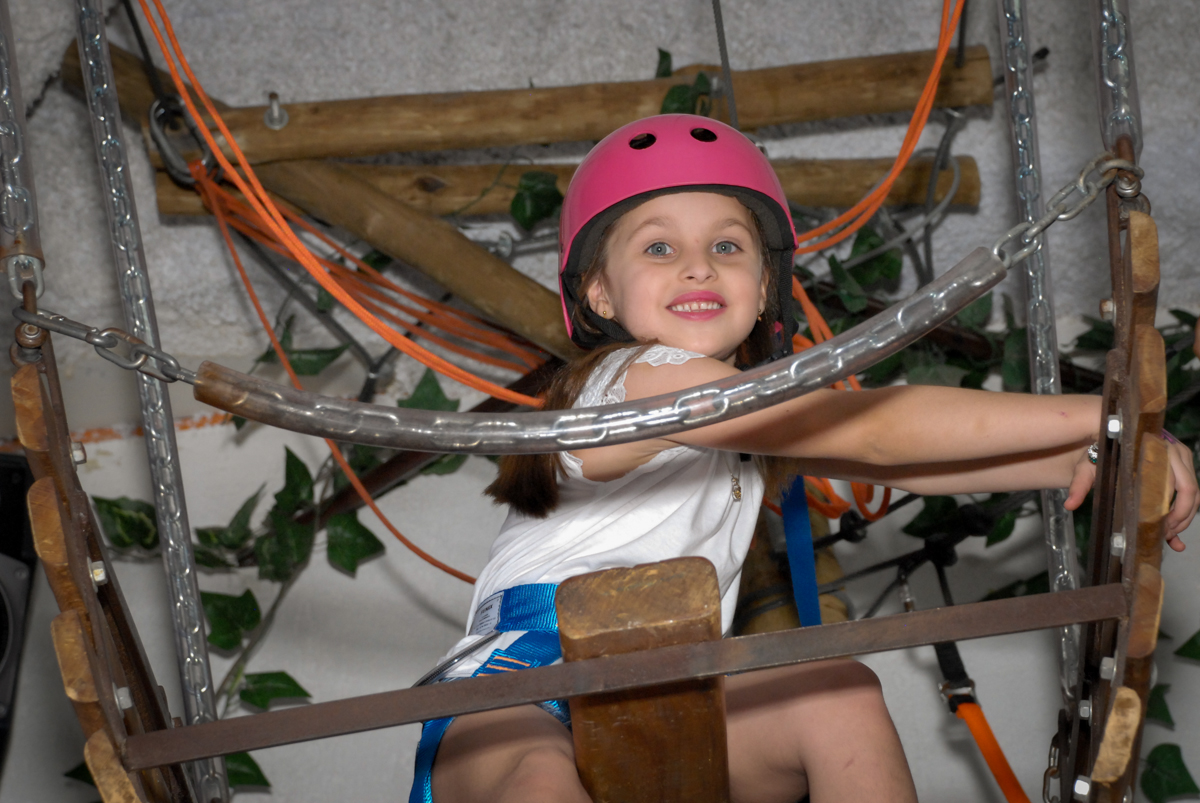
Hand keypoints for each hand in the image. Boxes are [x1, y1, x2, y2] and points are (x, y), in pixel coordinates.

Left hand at [1064, 438, 1198, 551]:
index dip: (1169, 509)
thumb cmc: (1099, 451)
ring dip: (1183, 518)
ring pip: (1194, 494)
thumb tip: (1070, 505)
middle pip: (1189, 490)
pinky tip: (1176, 539)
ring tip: (1166, 535)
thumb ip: (1080, 484)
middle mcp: (1173, 451)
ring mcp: (1181, 458)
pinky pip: (1190, 492)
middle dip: (1179, 517)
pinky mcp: (1183, 466)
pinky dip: (1184, 516)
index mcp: (1154, 448)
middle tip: (1164, 534)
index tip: (1158, 527)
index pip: (1171, 482)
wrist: (1106, 436)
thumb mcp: (1087, 467)